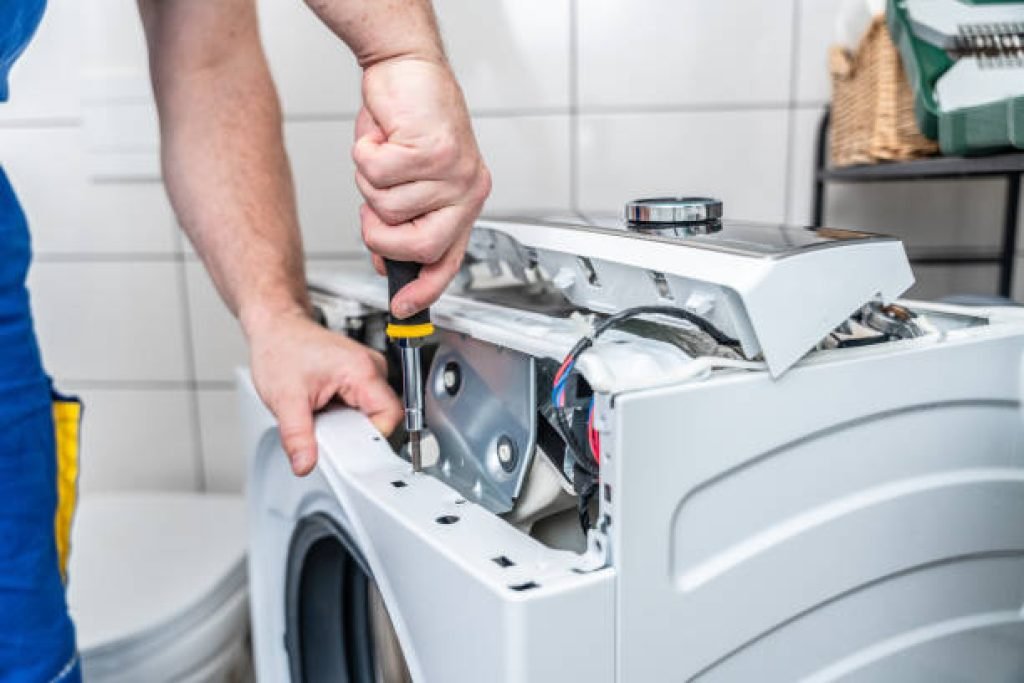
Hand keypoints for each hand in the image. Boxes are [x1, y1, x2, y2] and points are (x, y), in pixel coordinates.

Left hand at [247, 309, 402, 475]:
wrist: (275, 327)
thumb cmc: (281, 348)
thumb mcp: (285, 399)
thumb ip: (297, 436)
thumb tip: (305, 464)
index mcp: (361, 370)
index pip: (389, 417)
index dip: (369, 439)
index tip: (347, 449)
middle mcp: (371, 367)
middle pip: (382, 417)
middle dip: (354, 433)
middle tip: (325, 431)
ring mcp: (367, 370)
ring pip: (371, 414)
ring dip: (347, 424)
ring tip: (321, 414)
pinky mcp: (359, 376)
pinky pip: (361, 406)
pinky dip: (343, 415)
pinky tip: (324, 408)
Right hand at [353, 57, 490, 318]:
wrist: (406, 66)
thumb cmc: (407, 120)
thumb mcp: (406, 181)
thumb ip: (403, 222)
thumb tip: (388, 263)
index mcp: (464, 202)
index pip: (448, 260)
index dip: (424, 288)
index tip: (403, 307)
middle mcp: (466, 190)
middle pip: (419, 246)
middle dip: (381, 235)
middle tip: (371, 211)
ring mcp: (453, 171)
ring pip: (388, 207)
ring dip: (369, 182)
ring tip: (384, 154)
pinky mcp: (434, 148)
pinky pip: (378, 173)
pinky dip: (365, 154)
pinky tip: (381, 135)